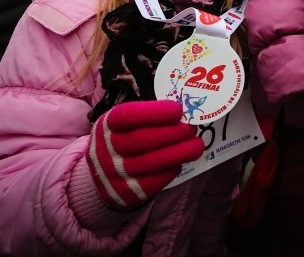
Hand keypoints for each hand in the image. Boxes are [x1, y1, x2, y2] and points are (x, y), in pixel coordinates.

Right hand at [87, 100, 203, 209]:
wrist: (106, 177)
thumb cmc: (125, 140)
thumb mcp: (127, 124)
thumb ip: (150, 116)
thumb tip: (185, 111)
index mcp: (107, 125)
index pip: (125, 116)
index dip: (152, 113)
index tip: (177, 110)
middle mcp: (106, 149)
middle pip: (141, 140)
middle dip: (172, 133)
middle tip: (192, 128)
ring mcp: (115, 173)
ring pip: (150, 163)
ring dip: (178, 153)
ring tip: (197, 146)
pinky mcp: (126, 193)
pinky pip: (153, 182)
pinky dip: (170, 170)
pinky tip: (181, 161)